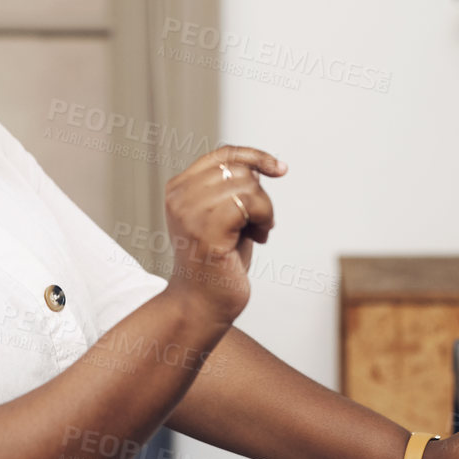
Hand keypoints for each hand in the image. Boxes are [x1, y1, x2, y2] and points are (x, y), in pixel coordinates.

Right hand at [160, 145, 285, 333]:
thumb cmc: (218, 262)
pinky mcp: (206, 232)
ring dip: (264, 210)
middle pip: (239, 169)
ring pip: (248, 185)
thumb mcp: (225, 215)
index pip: (222, 155)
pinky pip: (249, 203)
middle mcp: (179, 197)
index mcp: (179, 189)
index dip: (255, 156)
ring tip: (257, 232)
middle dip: (259, 195)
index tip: (280, 169)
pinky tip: (259, 238)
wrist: (203, 303)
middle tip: (257, 223)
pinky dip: (264, 219)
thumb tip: (261, 166)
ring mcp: (190, 214)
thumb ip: (234, 188)